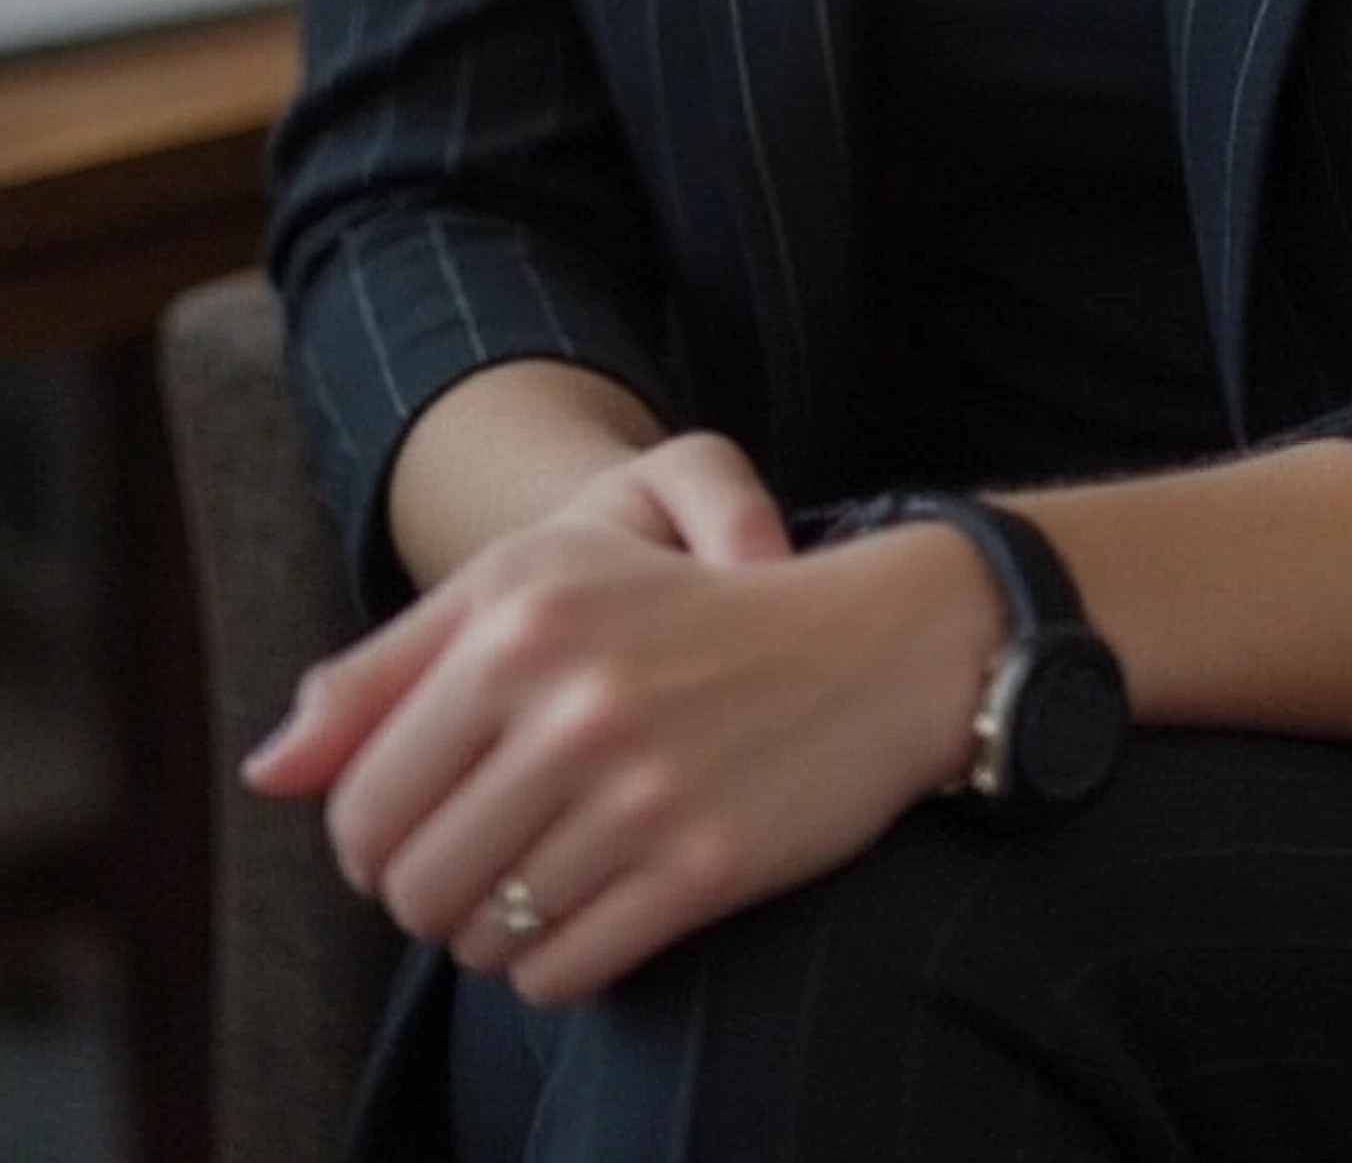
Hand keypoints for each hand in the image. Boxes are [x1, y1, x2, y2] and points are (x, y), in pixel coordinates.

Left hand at [242, 463, 995, 1000]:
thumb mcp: (534, 589)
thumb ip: (387, 671)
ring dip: (495, 932)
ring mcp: (638, 788)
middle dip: (430, 895)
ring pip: (482, 938)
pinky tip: (594, 907)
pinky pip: (558, 974)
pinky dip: (554, 966)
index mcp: (516, 618)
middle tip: (485, 861)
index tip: (418, 829)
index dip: (369, 842)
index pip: (358, 804)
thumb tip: (268, 771)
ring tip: (545, 877)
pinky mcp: (698, 867)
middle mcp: (570, 698)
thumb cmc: (682, 612)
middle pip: (413, 884)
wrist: (872, 647)